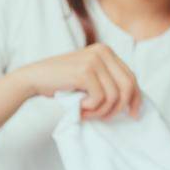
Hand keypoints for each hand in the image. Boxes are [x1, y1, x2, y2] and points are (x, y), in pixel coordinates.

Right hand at [14, 44, 141, 120]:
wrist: (34, 78)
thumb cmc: (61, 82)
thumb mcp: (89, 77)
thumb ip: (107, 81)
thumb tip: (131, 101)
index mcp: (106, 52)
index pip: (131, 77)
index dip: (136, 98)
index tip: (134, 114)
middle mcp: (103, 52)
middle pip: (128, 86)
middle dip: (118, 107)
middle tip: (105, 118)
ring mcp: (94, 60)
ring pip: (114, 96)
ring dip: (101, 111)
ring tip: (86, 112)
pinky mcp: (85, 71)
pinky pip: (100, 99)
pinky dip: (90, 108)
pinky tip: (79, 107)